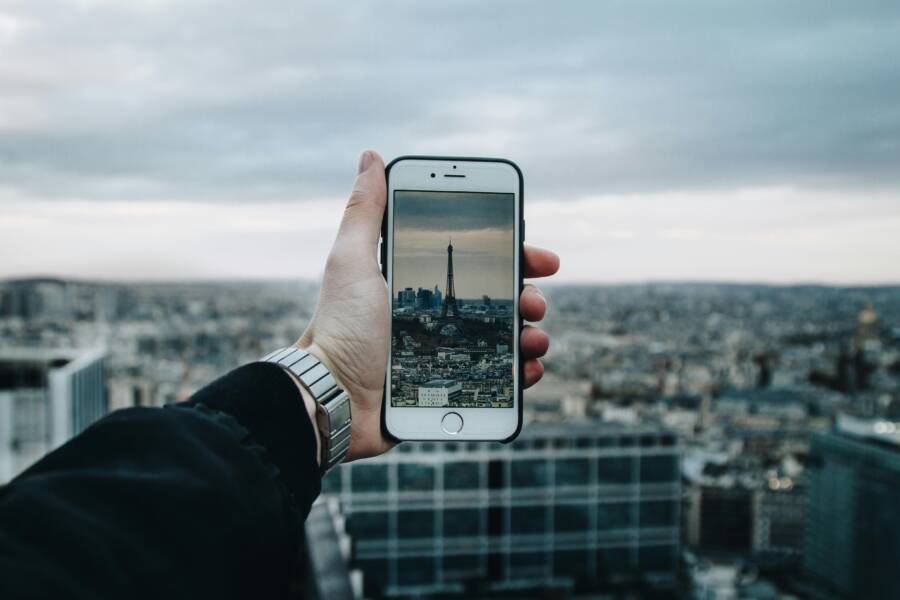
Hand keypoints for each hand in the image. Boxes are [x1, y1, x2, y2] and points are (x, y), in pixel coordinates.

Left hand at [298, 150, 558, 461]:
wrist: (331, 399)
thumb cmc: (339, 330)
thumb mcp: (351, 263)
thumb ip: (364, 213)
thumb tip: (371, 157)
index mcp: (418, 282)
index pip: (476, 261)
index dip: (512, 256)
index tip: (539, 258)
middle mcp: (436, 315)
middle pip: (498, 299)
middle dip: (528, 295)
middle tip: (535, 303)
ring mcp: (446, 352)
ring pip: (506, 338)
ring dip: (531, 334)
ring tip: (535, 339)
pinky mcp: (450, 388)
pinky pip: (498, 378)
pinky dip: (521, 372)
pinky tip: (528, 369)